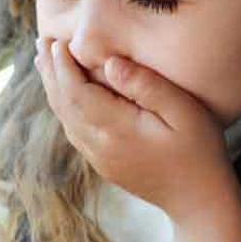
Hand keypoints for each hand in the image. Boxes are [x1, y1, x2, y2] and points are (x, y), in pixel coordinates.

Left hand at [35, 37, 234, 223]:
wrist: (198, 200)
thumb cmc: (198, 150)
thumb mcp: (183, 111)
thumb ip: (146, 85)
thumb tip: (110, 63)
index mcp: (117, 129)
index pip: (77, 92)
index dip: (63, 66)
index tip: (57, 41)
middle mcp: (100, 146)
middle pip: (64, 104)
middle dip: (51, 72)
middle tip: (42, 43)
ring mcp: (99, 158)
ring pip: (66, 118)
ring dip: (54, 89)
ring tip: (45, 63)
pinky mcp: (104, 164)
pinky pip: (75, 132)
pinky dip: (65, 107)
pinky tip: (65, 94)